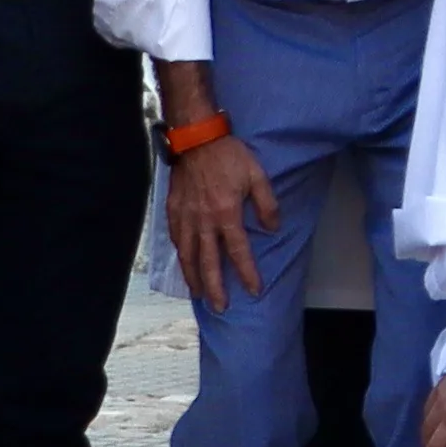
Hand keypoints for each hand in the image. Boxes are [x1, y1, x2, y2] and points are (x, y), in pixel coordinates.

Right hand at [162, 130, 275, 310]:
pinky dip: (180, 256)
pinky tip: (184, 265)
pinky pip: (175, 240)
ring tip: (200, 294)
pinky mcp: (172, 210)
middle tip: (221, 307)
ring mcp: (185, 217)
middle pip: (207, 263)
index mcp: (226, 214)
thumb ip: (267, 204)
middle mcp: (203, 221)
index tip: (254, 290)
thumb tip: (272, 228)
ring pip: (187, 255)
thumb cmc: (229, 156)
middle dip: (215, 288)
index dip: (247, 273)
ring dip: (194, 278)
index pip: (237, 252)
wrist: (196, 139)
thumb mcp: (258, 176)